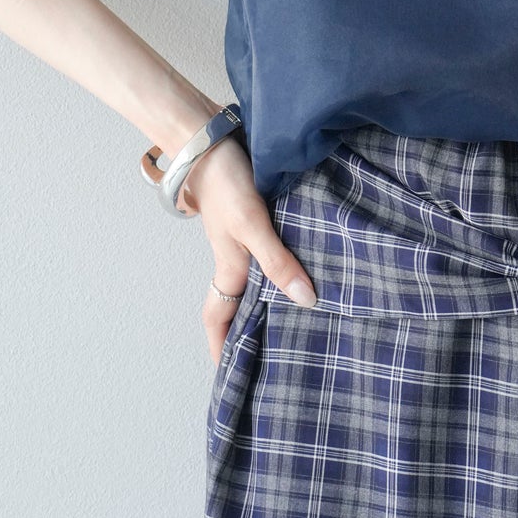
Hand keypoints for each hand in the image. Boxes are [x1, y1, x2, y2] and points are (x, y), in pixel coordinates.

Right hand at [177, 136, 318, 365]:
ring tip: (296, 321)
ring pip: (252, 281)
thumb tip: (306, 301)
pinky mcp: (254, 220)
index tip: (230, 378)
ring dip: (266, 302)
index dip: (221, 349)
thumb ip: (278, 262)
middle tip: (274, 356)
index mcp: (229, 268)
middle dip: (247, 333)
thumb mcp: (254, 225)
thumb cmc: (227, 183)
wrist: (211, 139)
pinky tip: (303, 270)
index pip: (218, 319)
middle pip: (236, 305)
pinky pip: (266, 256)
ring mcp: (242, 239)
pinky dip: (279, 271)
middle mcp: (234, 259)